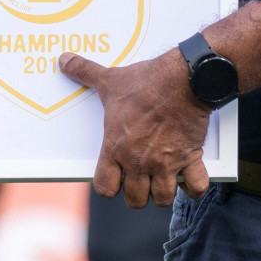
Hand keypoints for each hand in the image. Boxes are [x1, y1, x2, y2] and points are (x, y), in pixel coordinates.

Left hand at [58, 49, 211, 207]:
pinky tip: (188, 176)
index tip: (114, 177)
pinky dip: (194, 186)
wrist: (183, 79)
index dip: (108, 185)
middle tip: (140, 178)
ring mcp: (166, 163)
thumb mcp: (110, 79)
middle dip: (137, 193)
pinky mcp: (191, 158)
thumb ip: (84, 72)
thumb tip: (64, 60)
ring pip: (163, 198)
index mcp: (116, 148)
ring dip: (163, 192)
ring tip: (162, 178)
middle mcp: (139, 161)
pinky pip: (196, 186)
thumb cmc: (146, 82)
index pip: (105, 188)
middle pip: (135, 200)